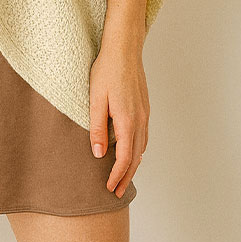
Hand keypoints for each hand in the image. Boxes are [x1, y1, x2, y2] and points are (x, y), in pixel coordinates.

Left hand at [88, 44, 148, 196]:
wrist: (124, 49)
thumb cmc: (106, 71)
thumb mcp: (95, 99)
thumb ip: (98, 127)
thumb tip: (99, 154)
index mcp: (127, 120)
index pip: (125, 158)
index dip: (118, 175)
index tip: (110, 188)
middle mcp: (140, 120)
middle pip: (136, 157)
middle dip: (127, 176)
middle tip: (117, 192)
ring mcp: (144, 114)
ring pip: (142, 147)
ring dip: (134, 165)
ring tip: (124, 176)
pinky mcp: (144, 107)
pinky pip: (144, 135)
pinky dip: (138, 150)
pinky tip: (132, 151)